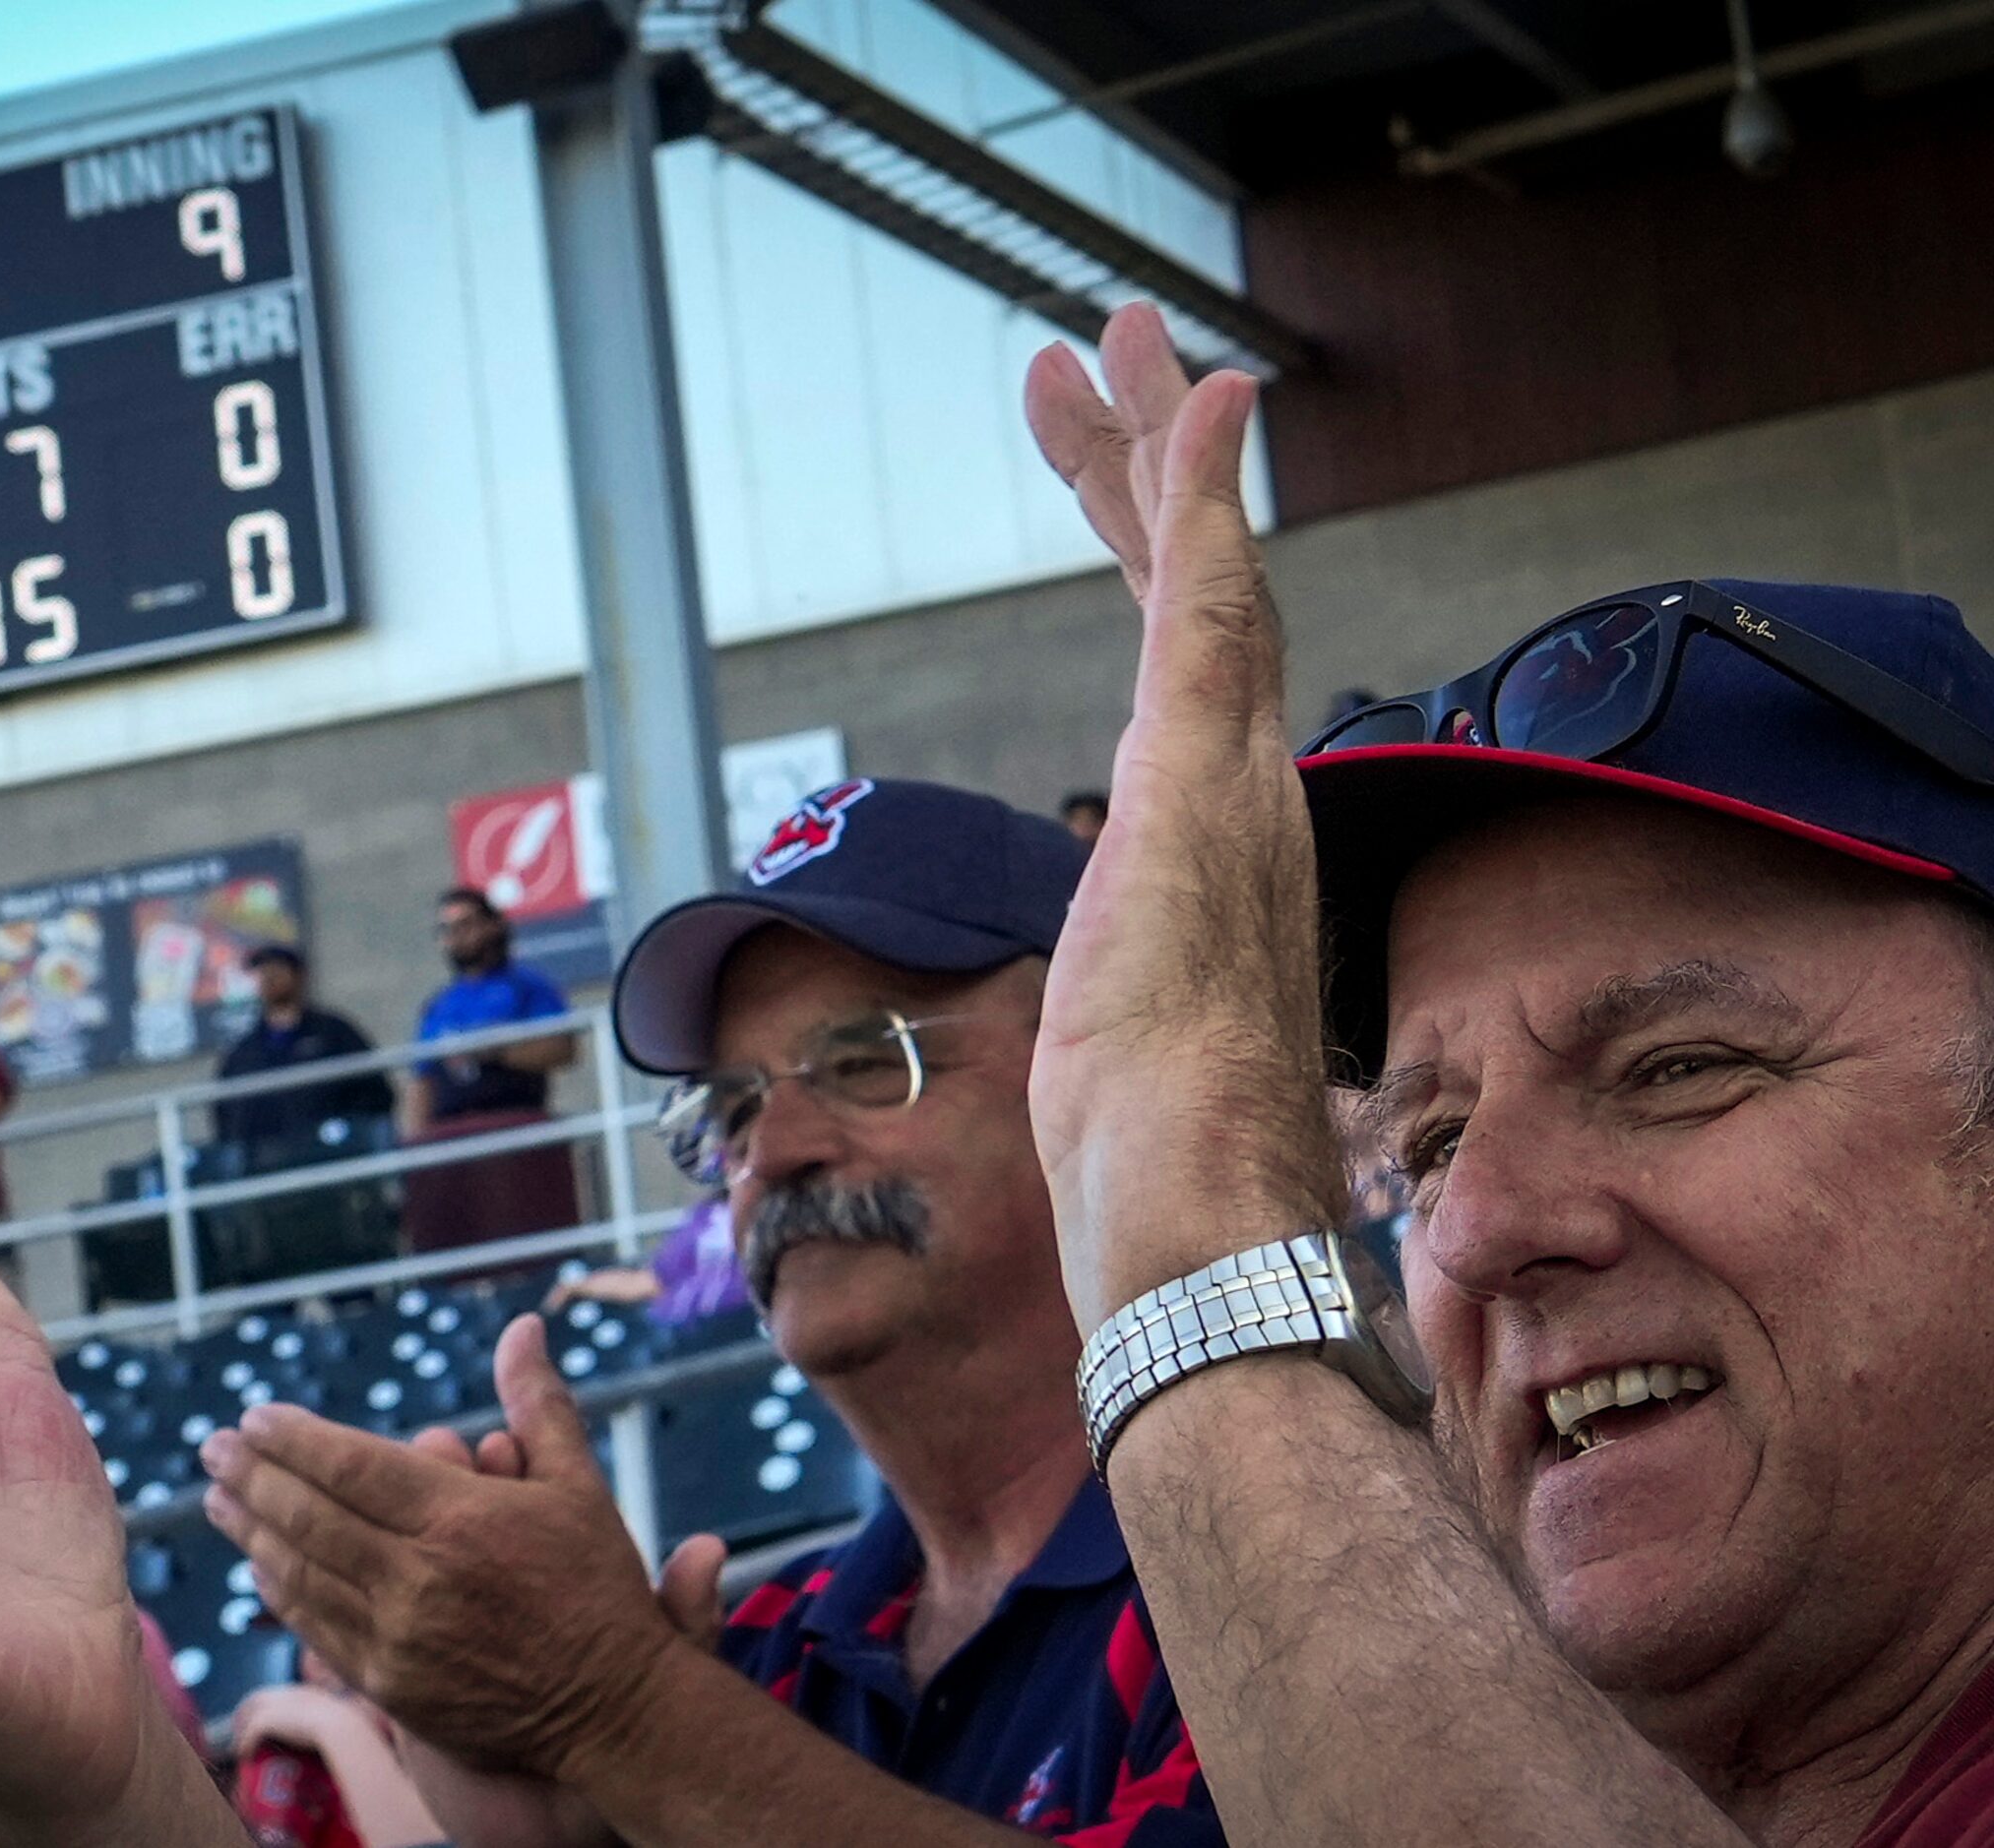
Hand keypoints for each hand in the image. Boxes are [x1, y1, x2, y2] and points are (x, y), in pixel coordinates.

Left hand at [199, 1317, 681, 1782]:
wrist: (614, 1709)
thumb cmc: (598, 1587)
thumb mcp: (580, 1484)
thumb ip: (538, 1402)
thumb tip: (523, 1324)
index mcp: (461, 1518)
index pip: (351, 1464)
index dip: (293, 1438)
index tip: (254, 1416)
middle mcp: (419, 1577)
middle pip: (310, 1515)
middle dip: (252, 1476)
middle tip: (211, 1447)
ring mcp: (398, 1638)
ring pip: (302, 1572)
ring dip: (251, 1530)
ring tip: (215, 1497)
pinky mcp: (391, 1687)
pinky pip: (316, 1628)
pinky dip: (281, 1591)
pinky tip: (260, 1565)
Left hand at [233, 1683, 356, 1755]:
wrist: (341, 1726)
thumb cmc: (347, 1724)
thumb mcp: (341, 1715)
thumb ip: (335, 1717)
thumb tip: (342, 1728)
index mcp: (301, 1691)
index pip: (274, 1692)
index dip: (263, 1704)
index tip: (260, 1717)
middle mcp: (286, 1694)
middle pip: (255, 1698)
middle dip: (245, 1714)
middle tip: (242, 1732)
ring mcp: (276, 1706)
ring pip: (248, 1714)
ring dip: (242, 1730)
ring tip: (240, 1747)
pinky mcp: (268, 1720)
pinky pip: (250, 1732)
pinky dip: (245, 1744)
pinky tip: (245, 1755)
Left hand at [1020, 308, 1344, 1333]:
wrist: (1201, 1233)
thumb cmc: (1161, 1174)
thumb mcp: (1123, 1057)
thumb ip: (1131, 1011)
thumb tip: (1123, 1037)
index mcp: (1217, 851)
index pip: (1186, 675)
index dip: (1161, 568)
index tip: (1134, 483)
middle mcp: (1245, 801)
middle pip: (1196, 597)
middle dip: (1151, 472)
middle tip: (1109, 359)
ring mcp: (1232, 788)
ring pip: (1199, 573)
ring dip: (1158, 451)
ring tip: (1115, 339)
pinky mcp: (1200, 789)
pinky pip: (1208, 607)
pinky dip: (1204, 500)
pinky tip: (1196, 404)